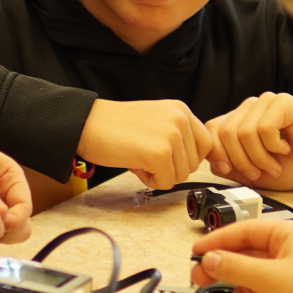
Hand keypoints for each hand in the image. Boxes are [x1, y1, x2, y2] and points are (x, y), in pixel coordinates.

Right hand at [78, 99, 213, 189]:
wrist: (86, 123)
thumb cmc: (115, 127)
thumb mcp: (155, 121)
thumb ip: (176, 136)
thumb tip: (191, 163)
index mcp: (181, 110)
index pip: (205, 145)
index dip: (187, 158)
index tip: (169, 160)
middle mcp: (181, 119)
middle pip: (194, 164)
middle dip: (171, 168)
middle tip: (145, 156)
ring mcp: (172, 136)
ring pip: (181, 175)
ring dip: (159, 174)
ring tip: (138, 157)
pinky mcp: (160, 153)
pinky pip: (166, 183)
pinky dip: (149, 180)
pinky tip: (134, 164)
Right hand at [190, 219, 292, 292]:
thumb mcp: (269, 277)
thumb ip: (234, 267)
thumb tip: (210, 260)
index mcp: (290, 234)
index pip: (246, 230)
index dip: (219, 241)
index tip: (198, 251)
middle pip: (249, 255)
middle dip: (226, 270)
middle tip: (201, 278)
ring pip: (258, 278)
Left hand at [205, 92, 292, 189]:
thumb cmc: (292, 166)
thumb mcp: (254, 173)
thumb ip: (231, 166)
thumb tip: (213, 162)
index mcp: (238, 121)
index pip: (211, 131)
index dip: (217, 154)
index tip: (229, 171)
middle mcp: (249, 108)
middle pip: (225, 133)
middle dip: (241, 161)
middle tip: (259, 173)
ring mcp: (265, 102)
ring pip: (244, 132)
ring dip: (259, 157)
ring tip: (275, 164)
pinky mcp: (282, 101)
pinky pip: (264, 128)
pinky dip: (274, 146)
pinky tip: (285, 147)